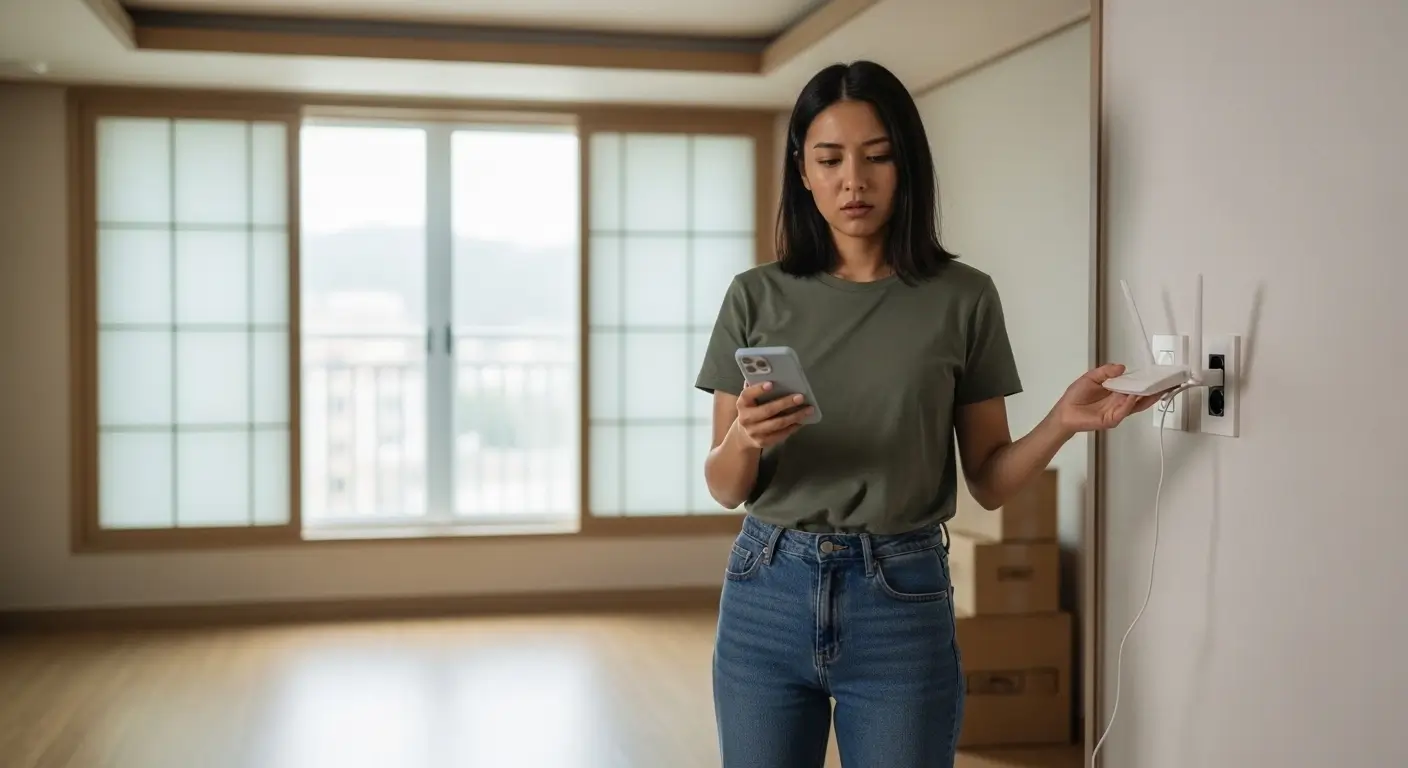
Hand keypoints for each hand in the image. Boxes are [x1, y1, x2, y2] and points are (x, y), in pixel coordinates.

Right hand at [731, 382, 814, 449]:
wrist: (744, 435)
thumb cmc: (752, 410)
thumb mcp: (750, 400)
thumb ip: (756, 388)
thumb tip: (767, 373)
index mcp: (742, 404)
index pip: (747, 395)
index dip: (758, 389)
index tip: (771, 384)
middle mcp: (746, 419)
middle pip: (767, 411)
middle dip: (785, 403)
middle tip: (800, 397)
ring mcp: (754, 432)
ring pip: (778, 424)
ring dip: (795, 416)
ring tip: (808, 409)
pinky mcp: (763, 442)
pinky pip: (781, 434)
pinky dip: (793, 427)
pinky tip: (802, 420)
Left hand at [1052, 363, 1166, 433]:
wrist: (1064, 412)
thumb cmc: (1076, 396)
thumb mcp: (1091, 377)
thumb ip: (1106, 371)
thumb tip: (1122, 367)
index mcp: (1118, 391)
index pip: (1137, 386)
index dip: (1149, 381)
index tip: (1161, 375)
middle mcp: (1121, 402)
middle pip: (1143, 396)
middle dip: (1156, 390)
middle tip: (1169, 382)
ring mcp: (1118, 411)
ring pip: (1137, 404)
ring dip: (1147, 396)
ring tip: (1158, 388)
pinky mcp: (1112, 419)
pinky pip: (1124, 411)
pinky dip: (1130, 403)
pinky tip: (1134, 396)